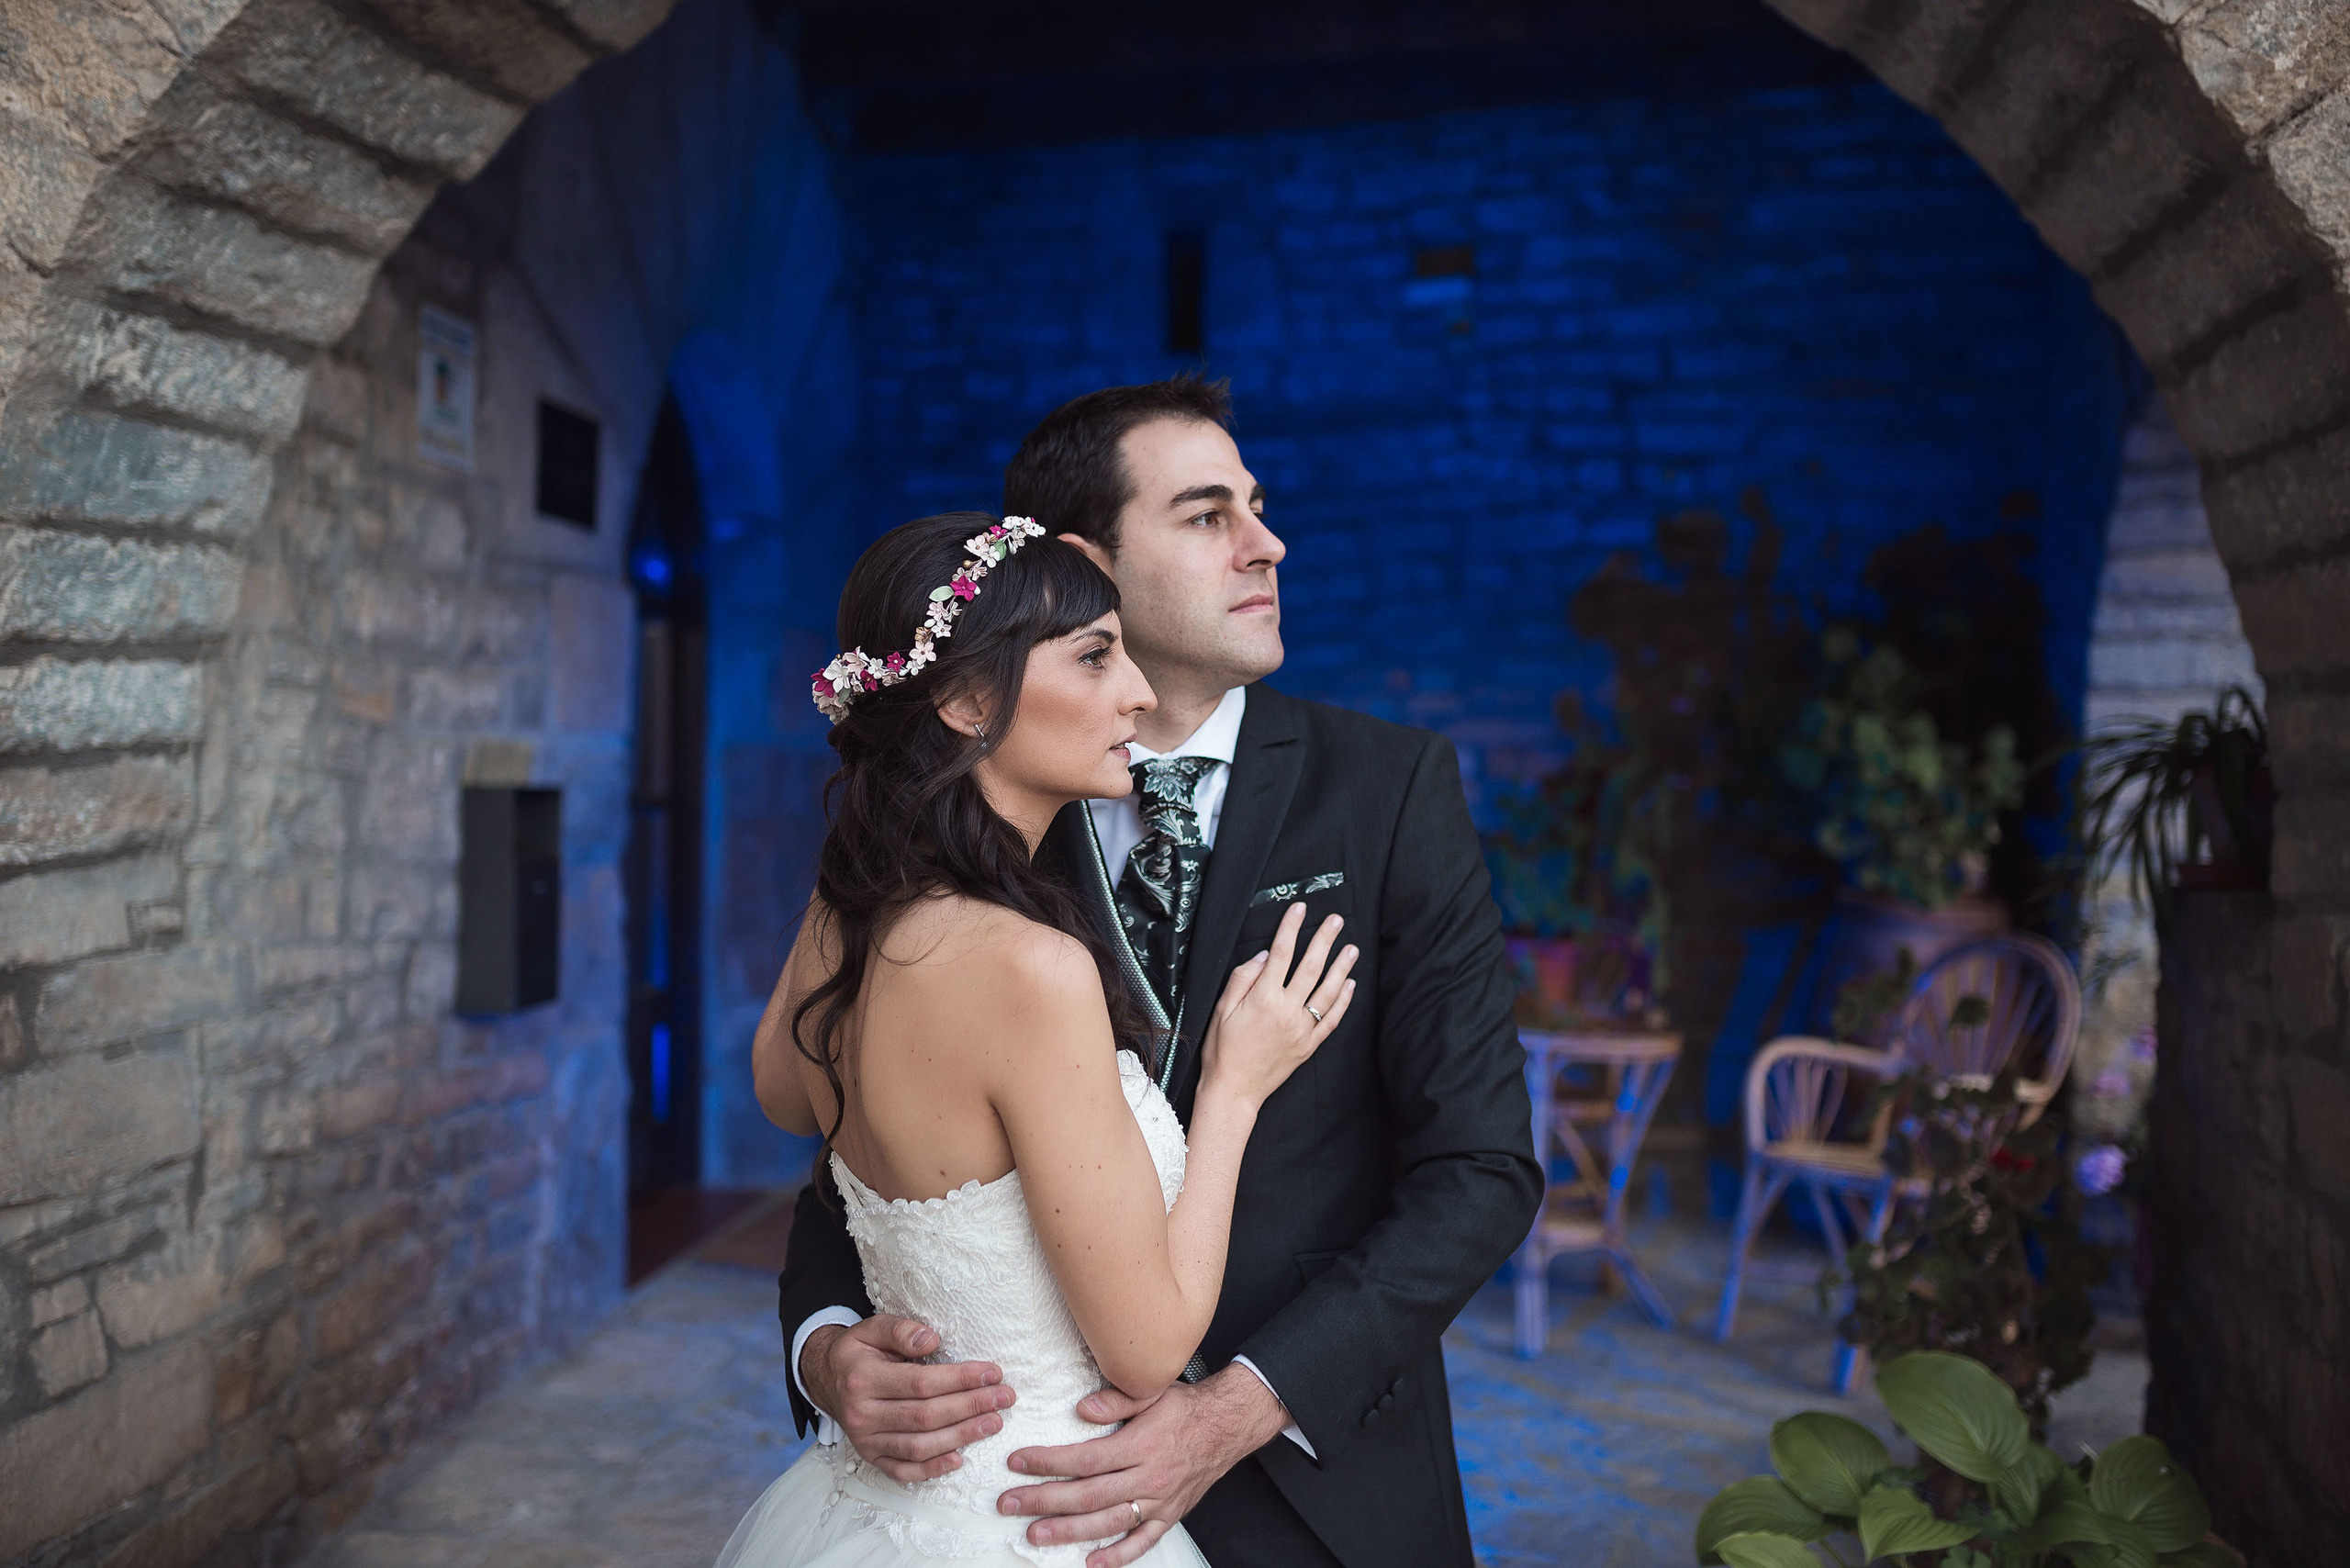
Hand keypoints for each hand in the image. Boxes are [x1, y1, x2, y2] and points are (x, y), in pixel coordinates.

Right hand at [801, 1314, 1016, 1482]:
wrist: (826, 1379)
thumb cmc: (858, 1352)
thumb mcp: (872, 1328)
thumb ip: (900, 1330)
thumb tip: (931, 1340)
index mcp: (862, 1378)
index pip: (921, 1383)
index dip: (960, 1379)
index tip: (993, 1372)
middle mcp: (861, 1414)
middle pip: (925, 1416)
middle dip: (970, 1407)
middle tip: (1004, 1398)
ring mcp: (865, 1441)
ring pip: (918, 1447)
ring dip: (960, 1437)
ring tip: (993, 1423)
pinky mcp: (870, 1458)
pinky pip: (902, 1471)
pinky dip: (931, 1470)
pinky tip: (959, 1459)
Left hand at [996, 1367, 1289, 1567]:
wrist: (1228, 1426)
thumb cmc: (1184, 1407)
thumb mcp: (1152, 1390)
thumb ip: (1116, 1398)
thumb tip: (1080, 1409)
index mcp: (1141, 1444)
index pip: (1085, 1459)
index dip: (1048, 1462)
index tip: (1017, 1462)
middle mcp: (1149, 1477)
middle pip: (1089, 1495)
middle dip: (1044, 1500)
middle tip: (1009, 1504)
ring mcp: (1159, 1501)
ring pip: (1109, 1523)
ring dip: (1069, 1532)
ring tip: (1035, 1534)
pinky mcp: (1170, 1515)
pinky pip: (1142, 1543)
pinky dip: (1117, 1556)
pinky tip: (1090, 1562)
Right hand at [1199, 903, 1357, 1111]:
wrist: (1234, 1090)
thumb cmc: (1223, 1049)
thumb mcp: (1222, 1009)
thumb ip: (1243, 978)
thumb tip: (1264, 956)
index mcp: (1263, 998)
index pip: (1281, 953)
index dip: (1291, 928)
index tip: (1300, 908)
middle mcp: (1286, 1011)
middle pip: (1311, 967)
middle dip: (1324, 940)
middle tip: (1336, 921)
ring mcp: (1301, 1029)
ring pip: (1327, 992)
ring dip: (1341, 968)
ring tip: (1352, 948)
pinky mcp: (1309, 1045)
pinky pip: (1331, 1020)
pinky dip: (1343, 1002)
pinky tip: (1350, 985)